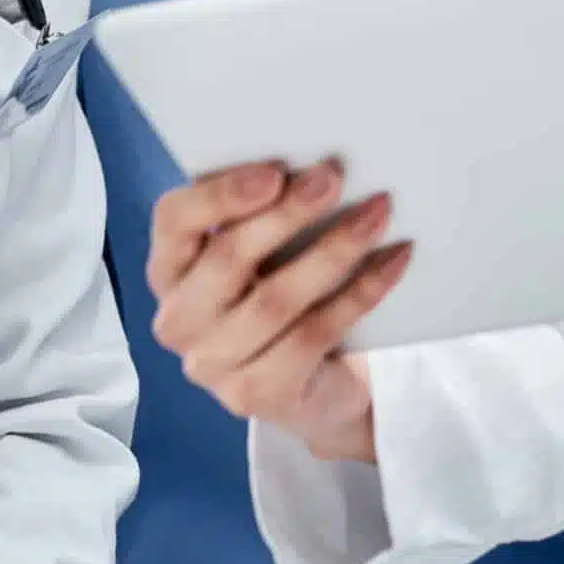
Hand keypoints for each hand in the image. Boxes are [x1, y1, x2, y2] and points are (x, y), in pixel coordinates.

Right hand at [145, 159, 412, 463]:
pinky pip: (313, 335)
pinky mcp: (257, 396)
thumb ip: (266, 213)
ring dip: (333, 249)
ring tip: (377, 213)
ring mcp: (213, 366)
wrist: (316, 386)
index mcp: (170, 270)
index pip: (175, 221)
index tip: (275, 171)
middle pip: (227, 259)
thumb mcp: (264, 254)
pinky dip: (360, 292)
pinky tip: (393, 260)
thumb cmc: (284, 294)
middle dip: (285, 214)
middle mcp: (179, 320)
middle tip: (333, 178)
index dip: (220, 194)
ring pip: (275, 300)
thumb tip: (317, 167)